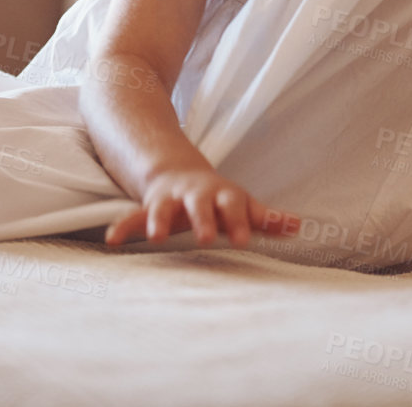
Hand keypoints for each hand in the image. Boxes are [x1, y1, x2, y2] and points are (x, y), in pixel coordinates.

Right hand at [105, 167, 300, 248]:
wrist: (175, 170)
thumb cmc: (216, 197)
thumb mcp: (242, 203)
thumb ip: (266, 217)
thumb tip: (299, 225)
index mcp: (220, 195)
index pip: (233, 205)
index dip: (238, 221)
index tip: (243, 239)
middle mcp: (194, 195)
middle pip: (199, 204)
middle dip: (202, 218)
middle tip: (205, 237)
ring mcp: (169, 200)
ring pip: (162, 207)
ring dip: (159, 220)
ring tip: (156, 236)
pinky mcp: (148, 207)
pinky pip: (131, 216)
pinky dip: (122, 227)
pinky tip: (112, 241)